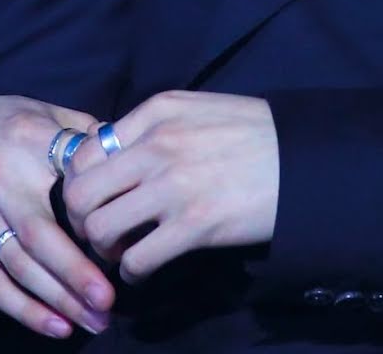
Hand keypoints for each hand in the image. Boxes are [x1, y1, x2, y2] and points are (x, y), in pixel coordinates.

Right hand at [0, 95, 114, 338]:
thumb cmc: (20, 121)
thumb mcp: (57, 115)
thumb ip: (91, 140)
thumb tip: (134, 165)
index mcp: (29, 139)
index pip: (68, 184)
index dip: (95, 219)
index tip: (128, 244)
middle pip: (38, 235)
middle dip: (74, 274)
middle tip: (108, 303)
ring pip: (14, 263)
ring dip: (53, 299)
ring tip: (90, 321)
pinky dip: (20, 306)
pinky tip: (54, 324)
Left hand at [64, 90, 278, 282]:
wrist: (303, 158)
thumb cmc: (254, 134)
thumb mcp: (200, 109)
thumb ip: (155, 126)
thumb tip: (111, 155)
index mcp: (159, 111)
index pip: (84, 153)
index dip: (81, 184)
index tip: (100, 199)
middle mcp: (158, 144)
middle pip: (79, 194)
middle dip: (83, 221)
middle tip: (104, 231)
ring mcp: (174, 185)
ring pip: (99, 230)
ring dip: (106, 249)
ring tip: (127, 248)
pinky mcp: (193, 224)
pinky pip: (135, 261)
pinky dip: (134, 272)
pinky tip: (148, 265)